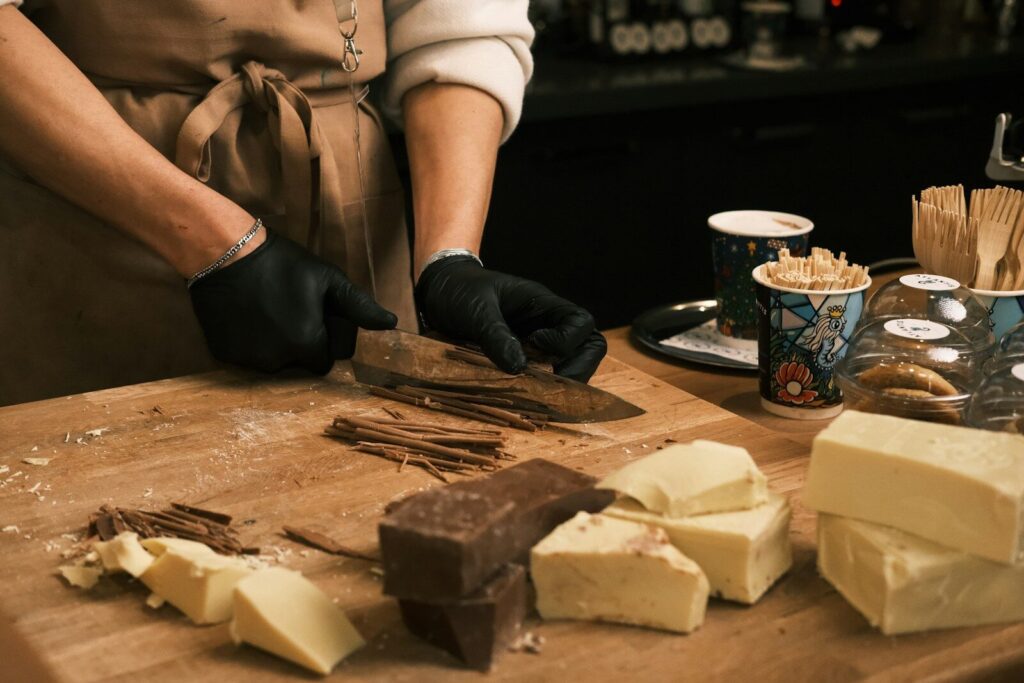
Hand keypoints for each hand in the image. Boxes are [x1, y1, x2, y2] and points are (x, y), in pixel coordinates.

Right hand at [190, 228, 396, 373]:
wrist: (224, 252)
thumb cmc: (283, 263)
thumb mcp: (328, 279)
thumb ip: (359, 306)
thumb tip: (391, 324)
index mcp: (307, 344)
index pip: (326, 359)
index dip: (324, 337)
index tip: (314, 314)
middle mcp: (277, 361)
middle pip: (300, 363)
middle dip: (301, 343)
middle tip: (290, 309)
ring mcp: (248, 361)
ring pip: (273, 362)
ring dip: (276, 343)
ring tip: (268, 309)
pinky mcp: (224, 356)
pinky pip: (246, 356)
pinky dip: (250, 342)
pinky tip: (247, 314)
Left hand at [415, 255, 606, 382]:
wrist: (441, 291)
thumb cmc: (459, 291)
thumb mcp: (474, 309)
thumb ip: (495, 335)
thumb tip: (518, 368)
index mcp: (541, 303)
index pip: (580, 322)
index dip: (567, 340)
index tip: (536, 345)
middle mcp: (547, 324)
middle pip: (589, 346)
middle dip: (578, 369)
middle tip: (550, 385)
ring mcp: (538, 343)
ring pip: (572, 364)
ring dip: (561, 382)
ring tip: (536, 393)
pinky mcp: (524, 359)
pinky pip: (548, 375)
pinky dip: (543, 389)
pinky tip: (524, 396)